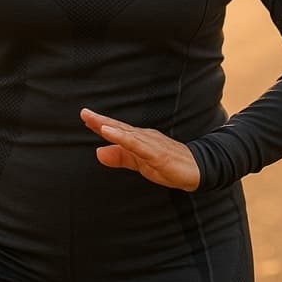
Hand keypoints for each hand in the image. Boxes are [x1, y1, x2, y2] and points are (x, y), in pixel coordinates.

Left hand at [80, 108, 199, 191]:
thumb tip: (98, 152)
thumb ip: (120, 157)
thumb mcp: (139, 163)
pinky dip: (126, 140)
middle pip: (119, 127)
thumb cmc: (167, 164)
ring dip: (112, 128)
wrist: (197, 168)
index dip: (99, 123)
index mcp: (137, 139)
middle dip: (101, 120)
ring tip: (96, 123)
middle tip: (84, 112)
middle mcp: (143, 137)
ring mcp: (151, 144)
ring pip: (128, 134)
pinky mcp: (158, 154)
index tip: (84, 116)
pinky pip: (139, 146)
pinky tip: (116, 136)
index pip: (116, 129)